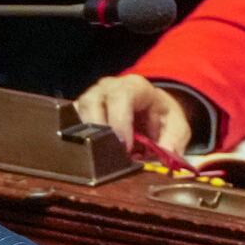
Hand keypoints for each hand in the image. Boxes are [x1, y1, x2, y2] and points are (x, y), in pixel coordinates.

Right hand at [74, 74, 192, 154]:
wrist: (150, 110)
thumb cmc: (161, 117)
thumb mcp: (177, 127)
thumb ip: (174, 141)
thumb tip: (167, 154)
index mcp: (133, 87)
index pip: (121, 97)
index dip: (119, 122)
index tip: (123, 147)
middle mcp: (106, 88)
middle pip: (91, 103)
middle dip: (97, 131)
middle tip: (105, 156)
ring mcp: (88, 99)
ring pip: (75, 113)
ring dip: (84, 137)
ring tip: (96, 157)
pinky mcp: (77, 113)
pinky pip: (67, 124)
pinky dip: (74, 139)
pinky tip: (84, 155)